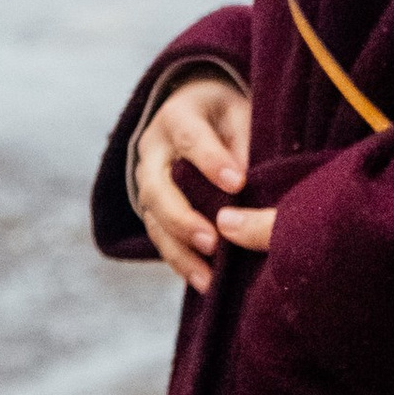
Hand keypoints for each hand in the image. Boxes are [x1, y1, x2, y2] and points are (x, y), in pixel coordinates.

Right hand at [130, 73, 251, 293]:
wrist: (197, 115)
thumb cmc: (227, 117)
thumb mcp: (240, 114)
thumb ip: (244, 143)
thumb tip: (246, 187)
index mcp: (177, 116)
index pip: (189, 137)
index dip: (211, 161)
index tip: (237, 183)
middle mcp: (153, 149)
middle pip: (157, 186)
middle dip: (183, 217)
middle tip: (213, 241)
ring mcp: (147, 180)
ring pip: (154, 218)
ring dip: (180, 249)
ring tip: (208, 275)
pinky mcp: (152, 207)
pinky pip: (159, 237)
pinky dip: (180, 261)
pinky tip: (203, 281)